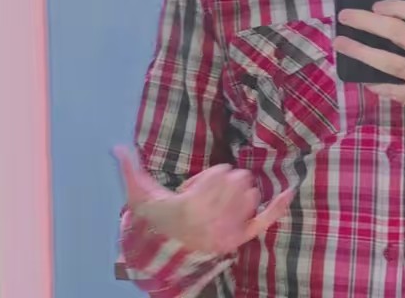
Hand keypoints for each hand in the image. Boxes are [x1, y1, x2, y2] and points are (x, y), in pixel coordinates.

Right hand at [114, 146, 294, 254]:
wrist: (166, 257)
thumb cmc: (156, 221)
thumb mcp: (140, 196)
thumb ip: (130, 170)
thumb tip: (116, 147)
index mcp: (194, 203)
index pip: (220, 172)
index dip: (210, 176)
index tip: (195, 189)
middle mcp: (215, 216)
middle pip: (238, 179)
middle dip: (225, 182)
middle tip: (209, 196)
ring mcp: (230, 228)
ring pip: (250, 194)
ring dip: (240, 193)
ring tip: (222, 203)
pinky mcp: (241, 237)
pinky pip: (264, 219)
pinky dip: (277, 205)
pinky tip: (288, 190)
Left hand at [333, 0, 404, 120]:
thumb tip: (386, 14)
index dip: (395, 6)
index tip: (375, 5)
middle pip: (397, 33)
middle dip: (367, 22)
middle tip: (345, 16)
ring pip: (388, 62)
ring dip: (360, 51)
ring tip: (340, 43)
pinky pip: (391, 88)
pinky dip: (375, 83)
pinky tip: (360, 77)